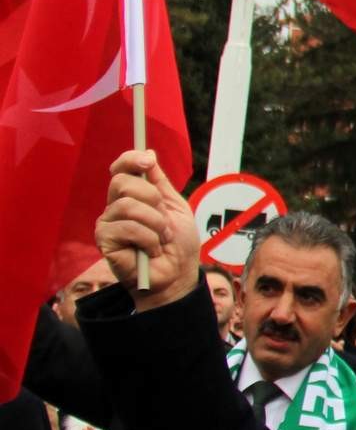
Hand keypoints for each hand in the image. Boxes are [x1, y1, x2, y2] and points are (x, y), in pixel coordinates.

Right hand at [94, 149, 198, 310]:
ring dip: (156, 223)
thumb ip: (160, 183)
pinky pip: (128, 227)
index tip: (148, 161)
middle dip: (154, 200)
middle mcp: (115, 207)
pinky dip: (149, 239)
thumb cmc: (177, 245)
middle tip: (165, 221)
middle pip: (123, 183)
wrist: (177, 275)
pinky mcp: (104, 240)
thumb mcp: (176, 208)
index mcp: (132, 197)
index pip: (121, 169)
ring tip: (163, 239)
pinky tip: (152, 250)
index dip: (130, 160)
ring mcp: (107, 223)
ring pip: (129, 206)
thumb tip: (148, 153)